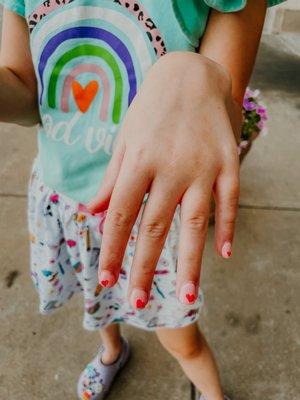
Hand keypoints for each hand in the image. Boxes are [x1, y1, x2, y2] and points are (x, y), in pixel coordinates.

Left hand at [88, 52, 239, 308]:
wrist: (191, 75)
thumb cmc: (151, 111)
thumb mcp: (125, 139)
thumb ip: (111, 178)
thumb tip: (93, 212)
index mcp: (139, 161)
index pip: (120, 215)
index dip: (111, 249)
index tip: (105, 279)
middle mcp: (170, 167)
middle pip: (154, 227)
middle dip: (144, 267)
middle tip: (138, 301)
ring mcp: (202, 166)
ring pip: (194, 223)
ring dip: (190, 263)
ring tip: (187, 297)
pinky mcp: (228, 163)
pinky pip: (229, 201)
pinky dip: (228, 228)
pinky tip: (225, 254)